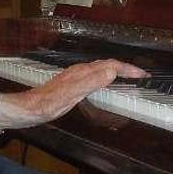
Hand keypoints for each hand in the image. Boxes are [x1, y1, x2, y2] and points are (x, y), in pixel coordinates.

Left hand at [0, 59, 147, 129]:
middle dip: (125, 68)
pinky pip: (94, 77)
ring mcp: (75, 77)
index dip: (128, 69)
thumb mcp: (72, 94)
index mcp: (82, 71)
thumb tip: (112, 70)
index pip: (110, 65)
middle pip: (107, 65)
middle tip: (140, 76)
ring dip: (116, 72)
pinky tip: (105, 86)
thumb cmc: (49, 103)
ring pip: (100, 70)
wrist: (29, 109)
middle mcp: (79, 71)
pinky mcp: (71, 85)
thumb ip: (92, 81)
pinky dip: (106, 79)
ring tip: (128, 78)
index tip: (143, 75)